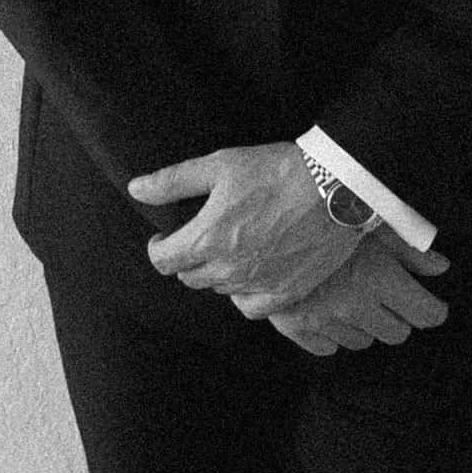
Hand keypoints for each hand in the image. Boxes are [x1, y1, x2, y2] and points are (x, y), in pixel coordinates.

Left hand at [128, 139, 369, 320]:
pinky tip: (249, 276)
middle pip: (189, 277)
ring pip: (219, 290)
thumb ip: (173, 181)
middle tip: (198, 239)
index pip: (163, 261)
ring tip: (228, 250)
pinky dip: (243, 295)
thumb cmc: (276, 171)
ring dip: (216, 273)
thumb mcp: (218, 165)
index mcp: (206, 239)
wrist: (334, 188)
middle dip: (186, 258)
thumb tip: (137, 189)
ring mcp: (258, 285)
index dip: (158, 248)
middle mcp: (228, 269)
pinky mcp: (286, 293)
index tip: (163, 239)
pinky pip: (250, 308)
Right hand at [266, 226, 454, 353]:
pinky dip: (330, 333)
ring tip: (350, 296)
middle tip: (386, 295)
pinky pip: (326, 348)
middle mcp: (353, 305)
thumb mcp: (371, 219)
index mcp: (377, 277)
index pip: (425, 314)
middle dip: (398, 316)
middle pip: (396, 333)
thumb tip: (440, 268)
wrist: (259, 218)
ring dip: (363, 324)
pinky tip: (325, 309)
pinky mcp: (294, 327)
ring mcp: (322, 320)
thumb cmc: (320, 211)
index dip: (432, 309)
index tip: (430, 305)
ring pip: (362, 342)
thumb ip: (409, 248)